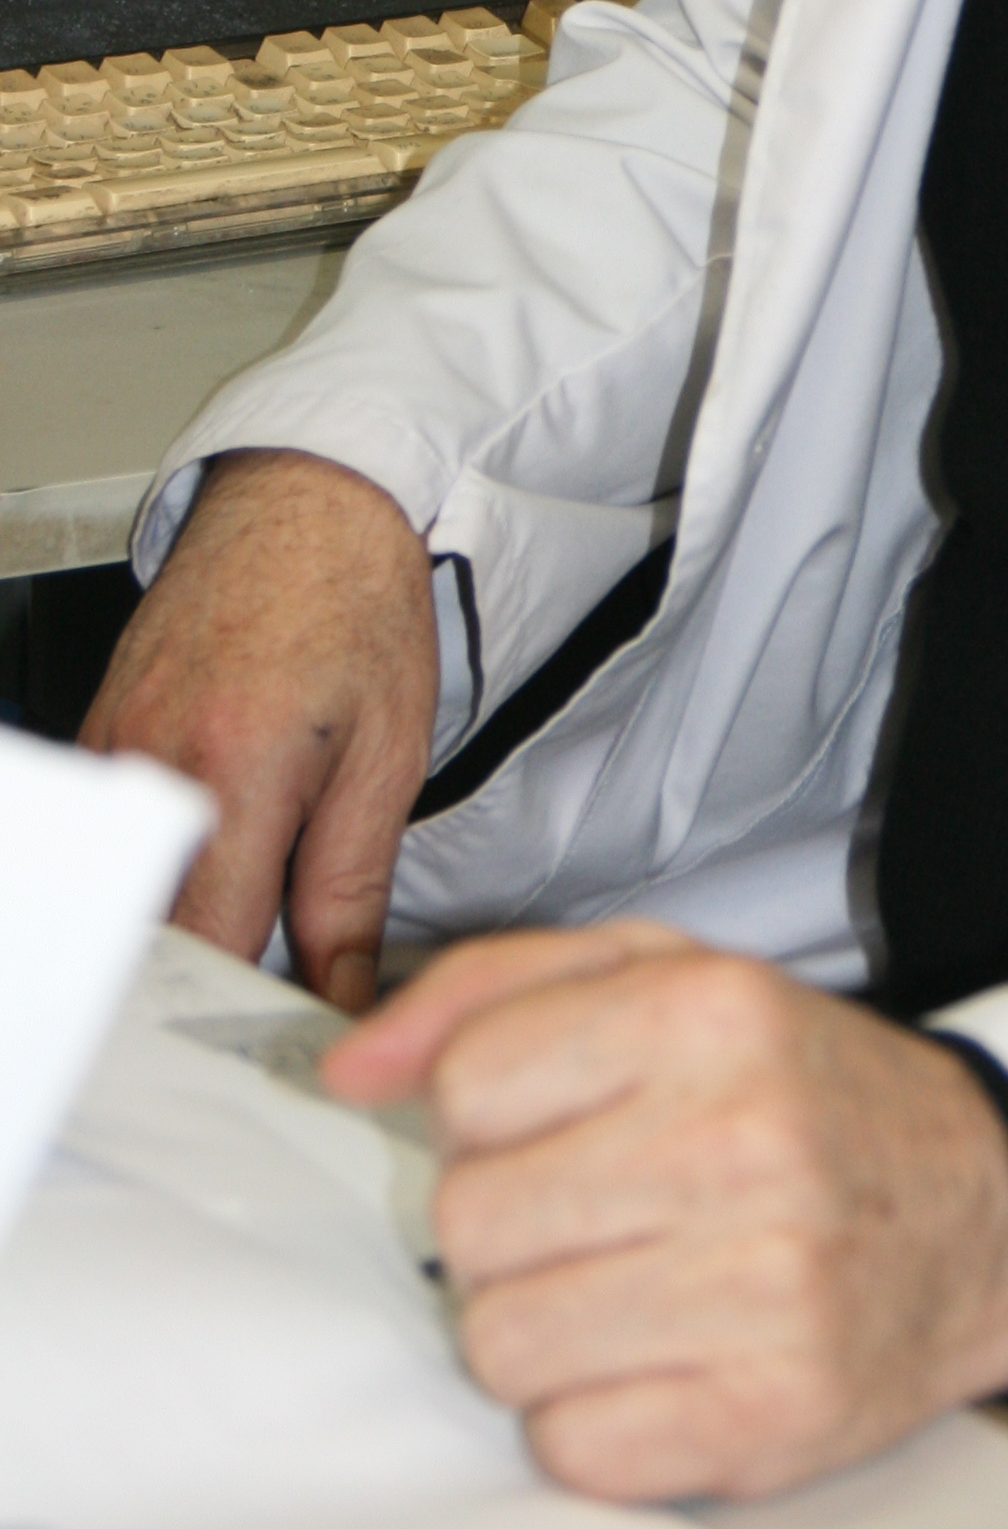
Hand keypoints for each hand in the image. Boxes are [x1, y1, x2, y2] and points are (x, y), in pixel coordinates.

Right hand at [79, 446, 436, 1013]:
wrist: (312, 500)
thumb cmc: (359, 605)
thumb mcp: (389, 756)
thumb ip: (352, 893)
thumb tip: (342, 994)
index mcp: (235, 768)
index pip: (211, 945)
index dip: (250, 1004)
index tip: (293, 1028)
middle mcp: (153, 760)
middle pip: (154, 928)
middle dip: (209, 977)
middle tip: (273, 992)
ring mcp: (112, 744)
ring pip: (128, 885)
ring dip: (180, 919)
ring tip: (247, 917)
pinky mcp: (97, 733)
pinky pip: (115, 836)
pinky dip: (156, 865)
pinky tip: (206, 856)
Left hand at [322, 925, 1007, 1499]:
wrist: (985, 1206)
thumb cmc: (804, 1092)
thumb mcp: (668, 976)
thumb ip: (496, 990)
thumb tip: (353, 1069)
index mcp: (709, 1011)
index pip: (472, 1081)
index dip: (493, 1111)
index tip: (558, 1121)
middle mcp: (741, 1139)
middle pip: (470, 1221)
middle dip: (511, 1225)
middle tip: (598, 1211)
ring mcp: (762, 1286)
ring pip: (501, 1343)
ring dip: (542, 1327)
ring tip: (630, 1286)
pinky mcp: (768, 1415)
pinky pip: (569, 1444)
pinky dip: (595, 1415)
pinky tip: (667, 1357)